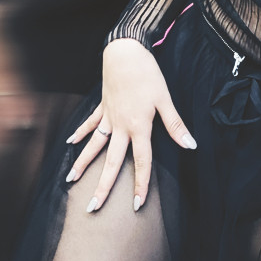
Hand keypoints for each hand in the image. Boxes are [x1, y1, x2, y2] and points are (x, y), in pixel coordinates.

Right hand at [64, 38, 195, 212]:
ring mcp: (108, 117)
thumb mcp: (165, 99)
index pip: (141, 162)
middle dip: (103, 186)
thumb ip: (175, 125)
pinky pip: (90, 124)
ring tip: (70, 181)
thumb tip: (190, 145)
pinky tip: (70, 143)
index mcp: (139, 127)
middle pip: (111, 161)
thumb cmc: (147, 74)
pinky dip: (81, 133)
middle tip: (92, 208)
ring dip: (83, 163)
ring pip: (94, 146)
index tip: (137, 205)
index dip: (140, 184)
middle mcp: (120, 126)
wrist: (125, 52)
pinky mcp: (102, 106)